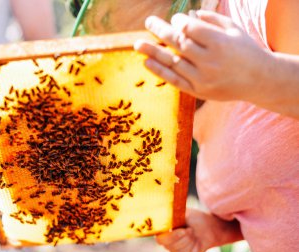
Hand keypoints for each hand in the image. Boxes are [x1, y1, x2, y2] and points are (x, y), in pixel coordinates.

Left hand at [134, 10, 271, 102]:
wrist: (259, 80)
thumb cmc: (246, 50)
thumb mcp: (234, 29)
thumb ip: (211, 20)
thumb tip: (188, 15)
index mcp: (219, 42)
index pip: (190, 29)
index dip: (179, 22)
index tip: (176, 19)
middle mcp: (209, 61)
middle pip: (178, 43)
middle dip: (161, 31)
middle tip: (149, 22)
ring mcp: (202, 77)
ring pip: (172, 62)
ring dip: (153, 52)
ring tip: (137, 44)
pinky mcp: (197, 90)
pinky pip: (174, 80)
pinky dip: (159, 71)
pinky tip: (147, 62)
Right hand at [156, 208, 242, 251]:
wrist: (209, 227)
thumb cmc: (194, 218)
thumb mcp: (183, 213)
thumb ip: (173, 214)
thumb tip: (167, 211)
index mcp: (163, 233)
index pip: (160, 239)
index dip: (171, 236)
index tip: (183, 230)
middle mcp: (167, 244)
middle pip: (170, 246)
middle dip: (184, 237)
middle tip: (191, 229)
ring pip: (180, 251)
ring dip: (190, 241)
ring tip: (193, 233)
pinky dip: (195, 247)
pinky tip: (197, 241)